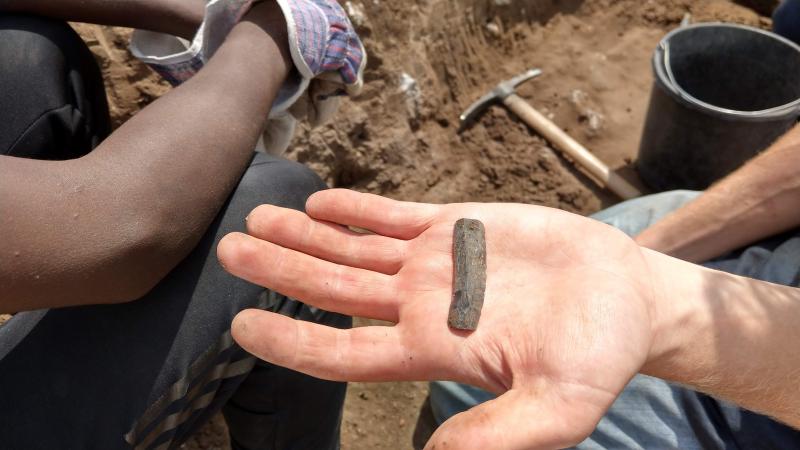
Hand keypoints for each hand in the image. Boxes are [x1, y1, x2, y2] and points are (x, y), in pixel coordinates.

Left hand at [217, 189, 659, 449]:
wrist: (629, 299)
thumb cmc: (598, 356)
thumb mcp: (559, 408)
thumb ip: (498, 435)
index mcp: (434, 349)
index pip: (346, 350)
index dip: (293, 340)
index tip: (242, 325)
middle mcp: (423, 305)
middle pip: (334, 288)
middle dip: (281, 269)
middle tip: (229, 249)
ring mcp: (439, 263)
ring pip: (356, 247)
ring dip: (306, 233)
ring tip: (258, 217)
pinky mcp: (461, 227)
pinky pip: (396, 216)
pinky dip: (359, 209)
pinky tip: (320, 202)